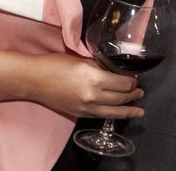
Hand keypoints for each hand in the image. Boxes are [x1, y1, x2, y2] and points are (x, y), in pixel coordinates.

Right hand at [0, 51, 144, 118]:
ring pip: (113, 112)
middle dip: (133, 96)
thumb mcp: (83, 60)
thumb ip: (101, 67)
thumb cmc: (56, 64)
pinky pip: (100, 116)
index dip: (132, 82)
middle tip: (140, 92)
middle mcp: (92, 96)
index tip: (135, 79)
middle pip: (120, 98)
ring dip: (127, 110)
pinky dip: (112, 114)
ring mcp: (85, 107)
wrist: (35, 80)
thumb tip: (114, 72)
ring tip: (138, 110)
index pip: (122, 84)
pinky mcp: (79, 114)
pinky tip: (118, 112)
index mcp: (95, 79)